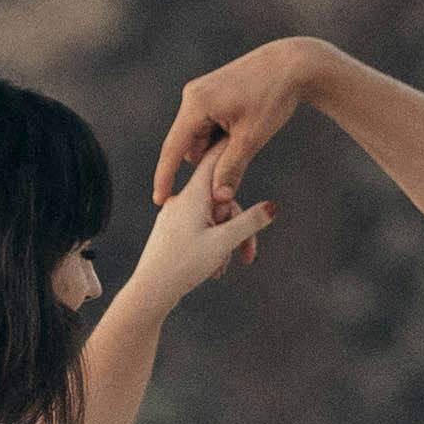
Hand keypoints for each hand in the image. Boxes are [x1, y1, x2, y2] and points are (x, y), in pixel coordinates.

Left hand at [125, 162, 275, 309]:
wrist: (150, 290)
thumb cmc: (184, 264)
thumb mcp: (224, 242)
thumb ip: (250, 222)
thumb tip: (272, 207)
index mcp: (194, 196)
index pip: (215, 160)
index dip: (230, 149)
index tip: (240, 133)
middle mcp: (182, 201)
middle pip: (221, 202)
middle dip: (238, 227)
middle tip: (248, 255)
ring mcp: (175, 216)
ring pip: (212, 220)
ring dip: (225, 243)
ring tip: (224, 267)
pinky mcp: (170, 232)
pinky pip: (199, 231)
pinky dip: (211, 246)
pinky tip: (212, 269)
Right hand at [152, 37, 321, 214]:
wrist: (293, 63)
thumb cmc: (273, 98)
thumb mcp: (252, 138)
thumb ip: (231, 169)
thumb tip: (218, 200)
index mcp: (196, 104)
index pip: (173, 149)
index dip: (165, 177)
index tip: (158, 201)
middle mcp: (192, 95)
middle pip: (190, 145)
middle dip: (210, 158)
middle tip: (241, 153)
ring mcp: (200, 92)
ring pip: (200, 137)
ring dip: (218, 146)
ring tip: (247, 133)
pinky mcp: (210, 92)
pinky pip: (208, 124)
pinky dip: (222, 134)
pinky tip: (245, 125)